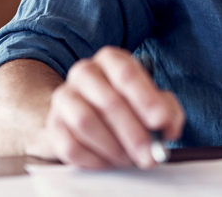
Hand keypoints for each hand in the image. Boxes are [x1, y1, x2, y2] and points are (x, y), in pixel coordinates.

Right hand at [45, 46, 185, 168]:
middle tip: (149, 155)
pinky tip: (109, 161)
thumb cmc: (126, 106)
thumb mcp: (152, 103)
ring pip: (86, 122)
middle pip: (108, 101)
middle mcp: (84, 72)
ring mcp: (64, 97)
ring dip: (113, 147)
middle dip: (133, 132)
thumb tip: (168, 128)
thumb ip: (167, 113)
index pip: (126, 73)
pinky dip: (94, 159)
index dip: (145, 99)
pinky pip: (70, 145)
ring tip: (129, 159)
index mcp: (111, 59)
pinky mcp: (53, 125)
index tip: (160, 121)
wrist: (85, 115)